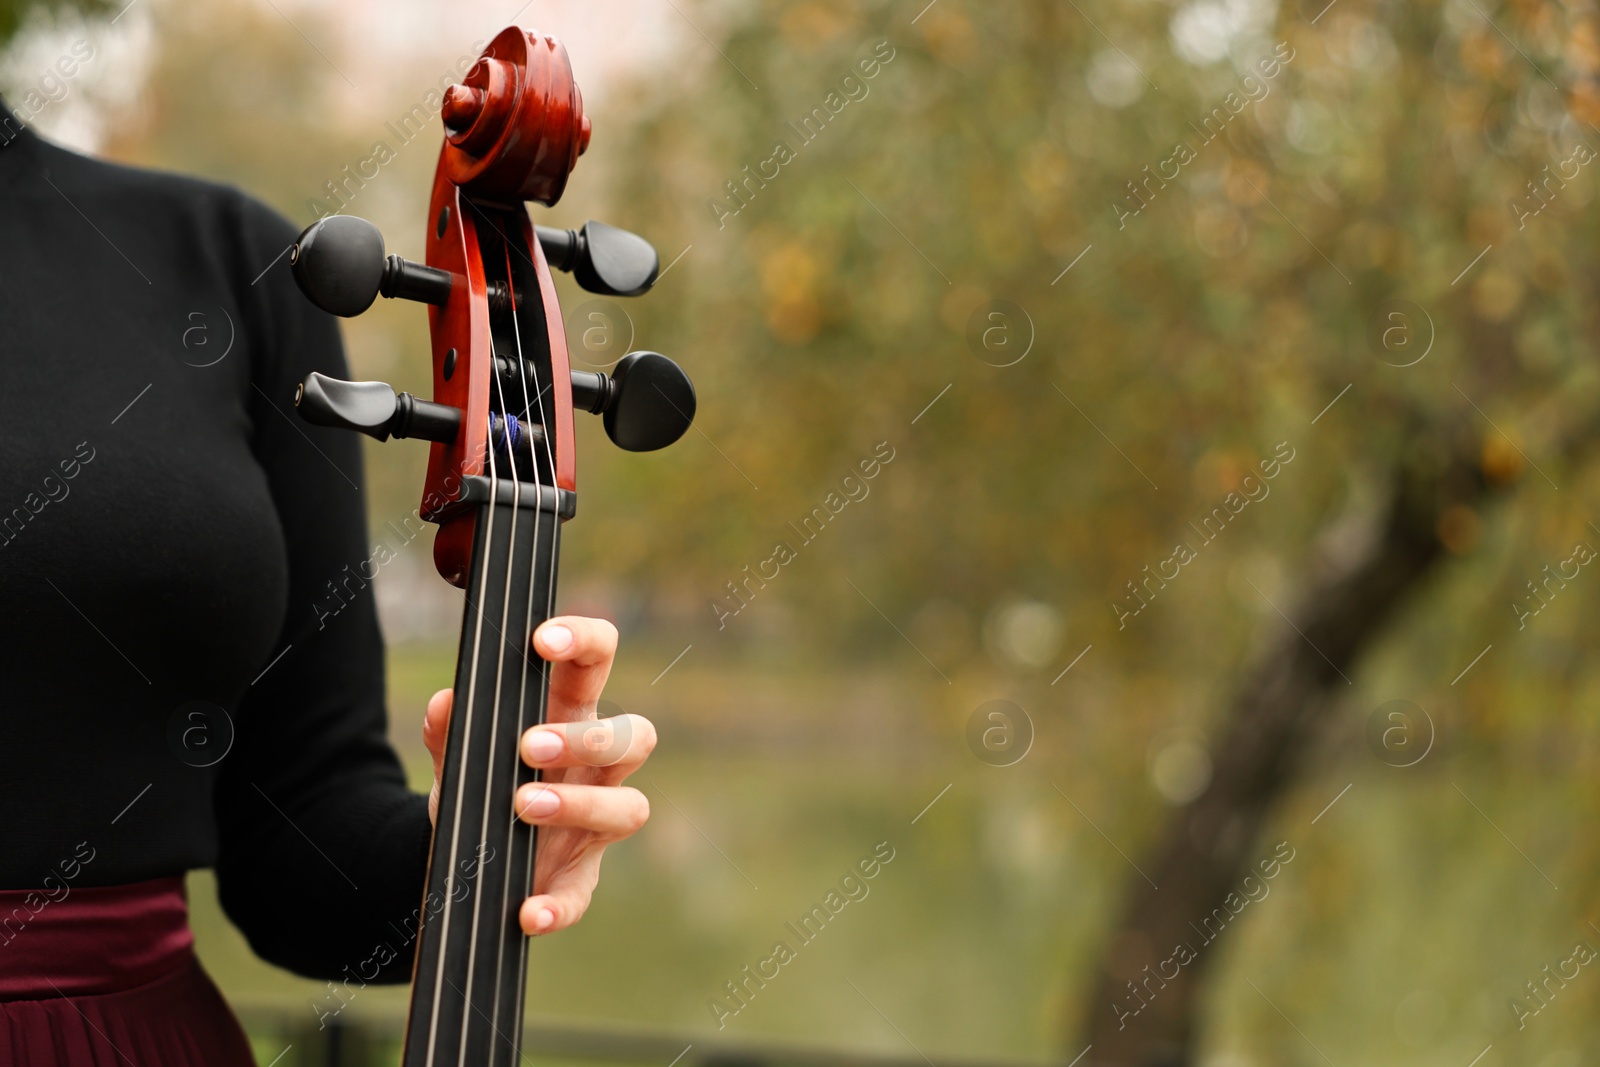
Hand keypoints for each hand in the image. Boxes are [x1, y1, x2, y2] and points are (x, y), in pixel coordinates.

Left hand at [421, 615, 654, 935]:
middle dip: (587, 739)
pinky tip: (527, 910)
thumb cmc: (479, 785)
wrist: (462, 856)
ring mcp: (595, 825)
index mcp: (569, 716)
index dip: (585, 641)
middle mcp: (596, 769)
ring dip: (581, 805)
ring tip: (523, 805)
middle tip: (530, 745)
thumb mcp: (456, 755)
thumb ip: (448, 731)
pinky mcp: (577, 879)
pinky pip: (582, 894)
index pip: (597, 663)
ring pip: (630, 807)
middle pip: (632, 738)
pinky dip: (558, 905)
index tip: (543, 642)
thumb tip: (444, 702)